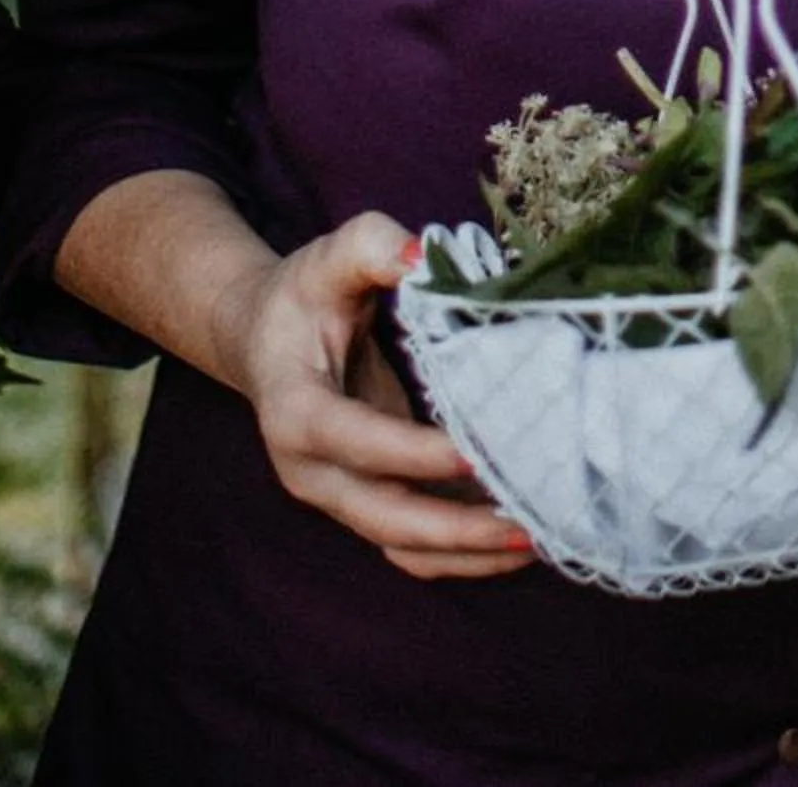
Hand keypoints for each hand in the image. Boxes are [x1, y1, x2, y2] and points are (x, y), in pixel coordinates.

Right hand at [219, 210, 533, 581]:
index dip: (416, 455)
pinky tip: (511, 535)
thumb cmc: (302, 295)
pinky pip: (411, 547)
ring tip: (535, 537)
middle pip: (384, 518)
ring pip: (401, 547)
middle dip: (456, 529)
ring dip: (466, 552)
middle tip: (528, 523)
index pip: (358, 444)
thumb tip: (422, 255)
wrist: (262, 338)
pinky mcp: (362, 504)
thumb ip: (372, 246)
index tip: (477, 453)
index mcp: (294, 410)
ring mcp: (335, 496)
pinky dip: (458, 553)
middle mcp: (309, 470)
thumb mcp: (329, 257)